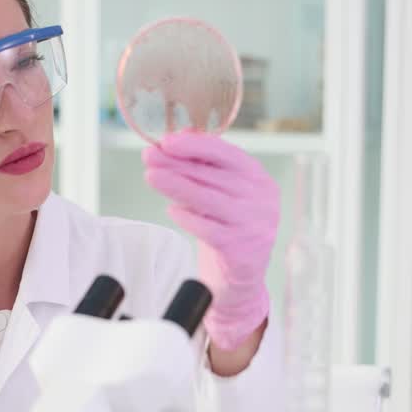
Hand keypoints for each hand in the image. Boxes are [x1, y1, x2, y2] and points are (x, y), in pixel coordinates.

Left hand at [143, 131, 279, 350]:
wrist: (243, 276)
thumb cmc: (230, 227)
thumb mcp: (223, 192)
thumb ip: (206, 166)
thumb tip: (180, 135)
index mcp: (258, 177)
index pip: (227, 154)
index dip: (196, 145)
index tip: (167, 141)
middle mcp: (262, 199)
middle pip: (213, 176)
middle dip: (176, 164)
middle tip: (149, 157)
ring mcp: (254, 225)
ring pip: (207, 199)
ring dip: (175, 186)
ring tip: (151, 177)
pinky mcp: (241, 249)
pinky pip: (207, 230)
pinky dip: (187, 218)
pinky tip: (172, 211)